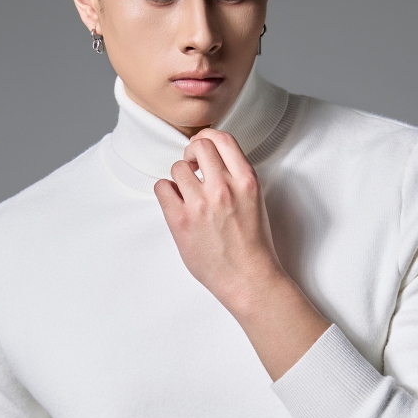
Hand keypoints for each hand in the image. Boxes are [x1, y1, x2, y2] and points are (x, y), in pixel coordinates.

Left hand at [154, 129, 330, 380]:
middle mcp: (224, 188)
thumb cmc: (253, 245)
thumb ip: (236, 179)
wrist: (248, 278)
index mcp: (246, 181)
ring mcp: (201, 204)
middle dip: (191, 154)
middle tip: (192, 169)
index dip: (207, 138)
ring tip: (187, 195)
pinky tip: (176, 205)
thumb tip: (214, 162)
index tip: (202, 149)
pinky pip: (162, 188)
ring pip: (177, 168)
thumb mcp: (255, 201)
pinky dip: (166, 193)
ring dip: (179, 178)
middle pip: (198, 146)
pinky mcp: (181, 220)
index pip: (222, 138)